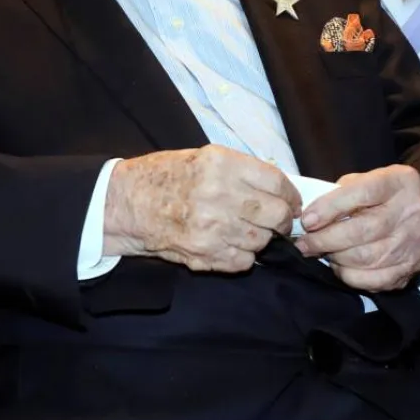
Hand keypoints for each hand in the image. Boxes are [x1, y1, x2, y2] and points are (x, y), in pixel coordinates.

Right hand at [104, 146, 301, 272]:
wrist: (127, 203)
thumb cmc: (165, 176)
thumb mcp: (205, 157)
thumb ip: (243, 171)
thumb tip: (279, 189)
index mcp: (223, 165)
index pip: (278, 183)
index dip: (291, 196)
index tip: (292, 203)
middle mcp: (221, 195)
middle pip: (276, 215)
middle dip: (282, 221)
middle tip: (277, 221)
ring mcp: (213, 227)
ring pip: (262, 241)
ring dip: (261, 239)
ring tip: (247, 231)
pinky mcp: (205, 254)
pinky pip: (244, 261)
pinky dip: (244, 257)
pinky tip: (231, 245)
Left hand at [295, 166, 419, 292]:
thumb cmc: (383, 198)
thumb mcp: (367, 181)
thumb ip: (342, 193)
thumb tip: (311, 217)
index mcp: (399, 182)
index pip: (362, 193)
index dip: (330, 207)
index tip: (307, 220)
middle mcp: (410, 212)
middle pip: (362, 230)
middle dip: (325, 239)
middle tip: (304, 243)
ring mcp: (411, 243)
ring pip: (365, 258)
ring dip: (335, 257)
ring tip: (321, 252)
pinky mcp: (408, 269)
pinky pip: (372, 280)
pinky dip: (349, 275)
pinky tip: (340, 266)